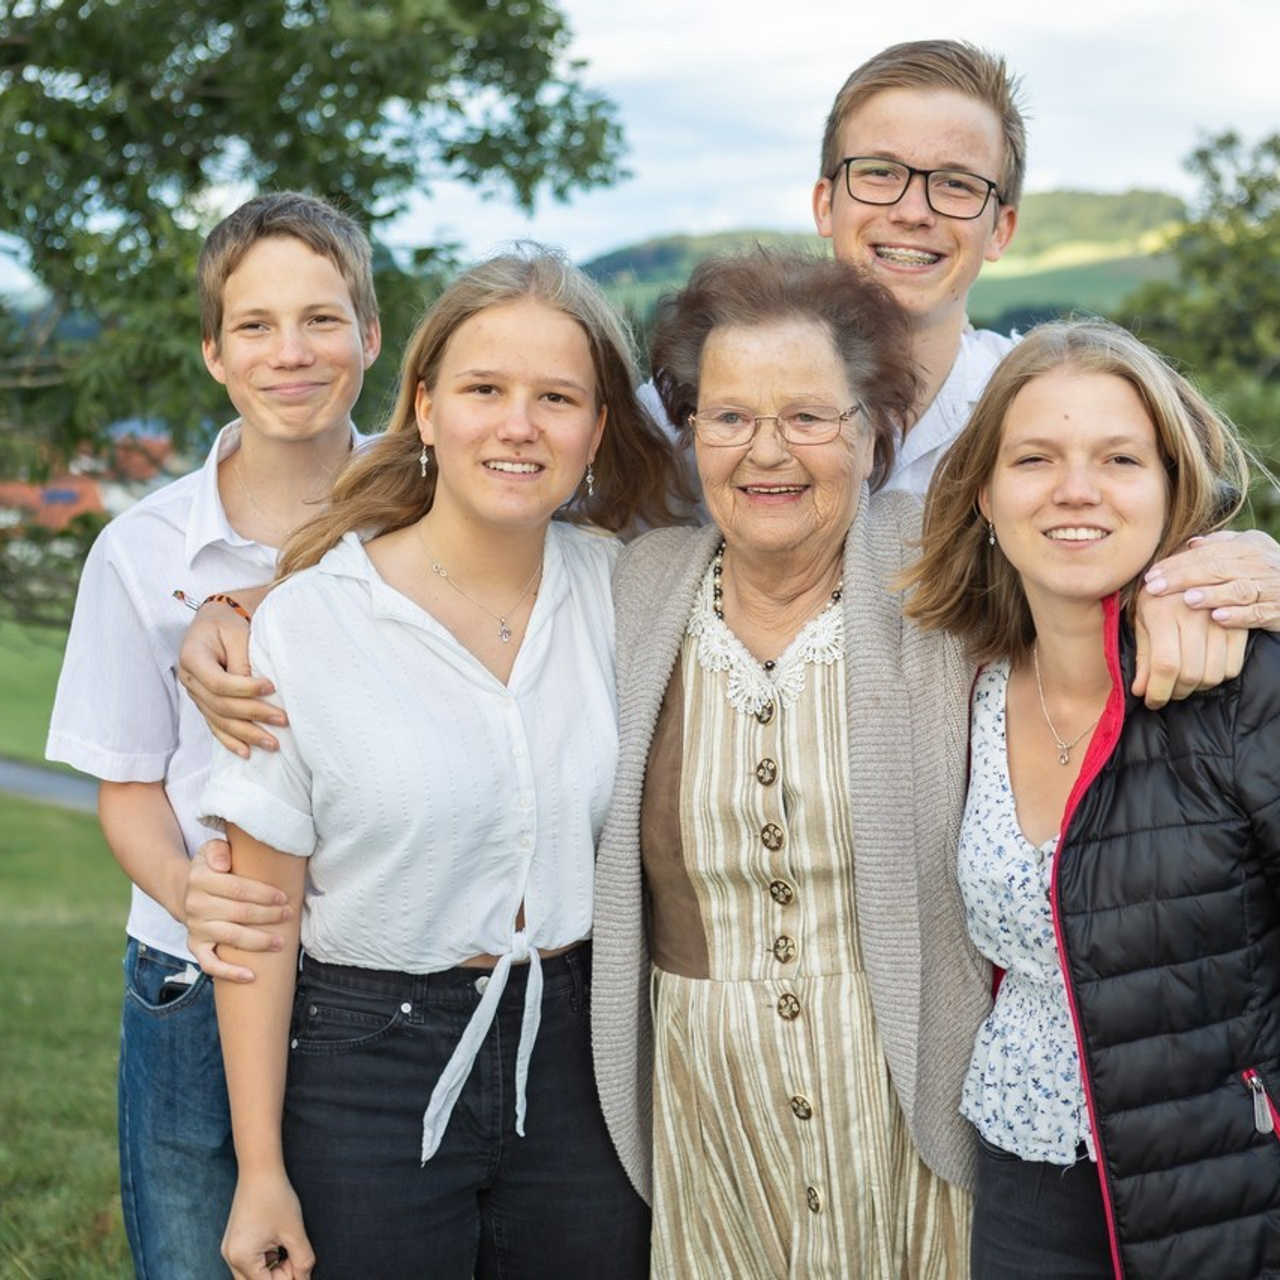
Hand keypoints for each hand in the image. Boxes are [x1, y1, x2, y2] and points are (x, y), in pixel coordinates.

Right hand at [179, 594, 283, 756]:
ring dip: (247, 734)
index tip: (271, 687)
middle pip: (220, 705)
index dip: (245, 689)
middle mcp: (189, 679)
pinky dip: (231, 741)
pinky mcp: (204, 704)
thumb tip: (256, 690)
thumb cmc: (228, 622)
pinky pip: (215, 726)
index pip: (217, 682)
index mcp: (192, 657)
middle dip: (253, 714)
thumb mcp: (237, 632)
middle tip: (282, 720)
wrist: (216, 620)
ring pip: (219, 720)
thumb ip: (243, 659)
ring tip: (272, 743)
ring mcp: (195, 694)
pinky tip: (246, 753)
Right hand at [186, 840, 291, 981]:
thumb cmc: (212, 868)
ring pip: (231, 938)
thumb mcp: (211, 849)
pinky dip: (230, 973)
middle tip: (289, 914)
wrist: (187, 890)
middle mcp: (195, 905)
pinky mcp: (195, 947)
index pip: (238, 888)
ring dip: (259, 942)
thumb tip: (224, 864)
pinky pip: (210, 965)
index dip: (264, 894)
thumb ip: (218, 849)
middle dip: (268, 915)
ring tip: (280, 942)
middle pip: (239, 913)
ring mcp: (195, 928)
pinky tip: (251, 976)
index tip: (284, 897)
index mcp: (200, 879)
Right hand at [223, 1171, 313, 1279]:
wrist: (259, 1170)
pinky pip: (250, 1261)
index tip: (300, 1263)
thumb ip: (302, 1260)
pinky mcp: (234, 1242)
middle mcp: (231, 1258)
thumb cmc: (276, 1197)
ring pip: (253, 1274)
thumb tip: (305, 1279)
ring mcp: (230, 1250)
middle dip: (279, 1276)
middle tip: (295, 1256)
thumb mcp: (294, 1231)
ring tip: (286, 1244)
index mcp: (242, 1258)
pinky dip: (266, 1258)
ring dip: (273, 1268)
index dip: (288, 1278)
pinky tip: (277, 1241)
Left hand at [1132, 583, 1245, 708]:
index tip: (1151, 702)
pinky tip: (1201, 672)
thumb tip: (1141, 691)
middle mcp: (1194, 614)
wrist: (1184, 573)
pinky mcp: (1238, 626)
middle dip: (1175, 692)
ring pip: (1213, 674)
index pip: (1165, 664)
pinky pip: (1232, 667)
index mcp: (1163, 612)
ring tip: (1180, 683)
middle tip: (1165, 693)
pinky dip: (1216, 678)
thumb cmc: (1155, 599)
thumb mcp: (1141, 623)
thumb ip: (1143, 658)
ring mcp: (1220, 620)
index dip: (1158, 691)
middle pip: (1191, 673)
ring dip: (1195, 688)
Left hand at [1145, 529, 1279, 631]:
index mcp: (1248, 546)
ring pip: (1238, 589)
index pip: (1207, 552)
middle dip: (1183, 578)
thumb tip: (1189, 543)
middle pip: (1217, 568)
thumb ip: (1220, 546)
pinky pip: (1258, 612)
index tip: (1151, 574)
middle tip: (1155, 588)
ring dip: (1211, 595)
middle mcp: (1260, 563)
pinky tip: (1218, 618)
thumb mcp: (1246, 551)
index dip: (1177, 563)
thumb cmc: (1263, 572)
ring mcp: (1271, 587)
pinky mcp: (1278, 610)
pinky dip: (1238, 616)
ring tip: (1187, 599)